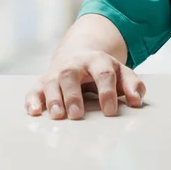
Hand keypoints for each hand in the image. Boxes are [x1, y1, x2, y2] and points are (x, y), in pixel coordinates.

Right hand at [24, 50, 145, 119]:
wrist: (79, 54)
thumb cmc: (102, 69)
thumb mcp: (121, 73)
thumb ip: (132, 85)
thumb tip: (137, 101)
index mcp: (97, 60)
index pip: (103, 74)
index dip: (107, 92)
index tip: (110, 111)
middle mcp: (75, 64)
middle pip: (71, 75)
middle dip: (73, 95)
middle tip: (77, 114)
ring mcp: (57, 72)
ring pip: (51, 82)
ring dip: (53, 99)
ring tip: (58, 115)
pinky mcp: (43, 82)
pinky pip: (34, 89)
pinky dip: (33, 100)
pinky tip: (34, 111)